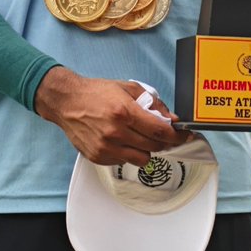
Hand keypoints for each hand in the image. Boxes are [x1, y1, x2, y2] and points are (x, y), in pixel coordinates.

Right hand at [33, 67, 188, 166]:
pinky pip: (124, 162)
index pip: (161, 132)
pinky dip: (127, 153)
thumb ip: (152, 102)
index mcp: (124, 112)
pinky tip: (119, 140)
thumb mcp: (127, 88)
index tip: (184, 136)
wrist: (66, 101)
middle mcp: (116, 132)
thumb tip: (171, 119)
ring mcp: (106, 147)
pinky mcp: (98, 157)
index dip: (177, 136)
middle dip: (161, 141)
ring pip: (142, 159)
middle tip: (156, 132)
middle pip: (154, 147)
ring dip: (144, 149)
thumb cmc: (95, 93)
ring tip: (135, 136)